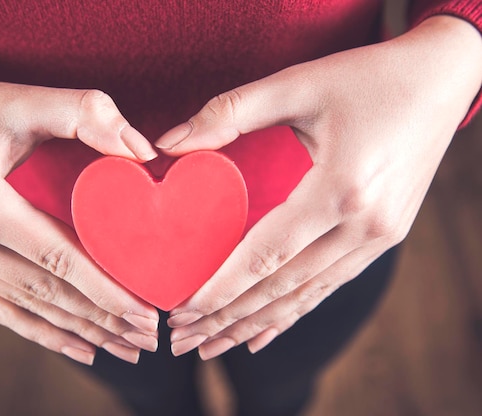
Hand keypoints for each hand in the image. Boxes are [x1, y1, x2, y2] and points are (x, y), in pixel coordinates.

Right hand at [0, 61, 159, 364]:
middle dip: (102, 319)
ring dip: (79, 330)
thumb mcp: (28, 100)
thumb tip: (143, 153)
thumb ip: (87, 114)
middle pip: (46, 292)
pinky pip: (1, 308)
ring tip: (125, 348)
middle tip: (148, 338)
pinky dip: (41, 330)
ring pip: (28, 307)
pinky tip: (78, 346)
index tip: (145, 312)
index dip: (105, 289)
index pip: (56, 258)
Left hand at [156, 16, 481, 358]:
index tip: (182, 310)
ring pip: (306, 295)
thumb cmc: (368, 76)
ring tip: (213, 346)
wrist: (441, 79)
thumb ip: (229, 113)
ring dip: (256, 323)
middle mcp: (365, 225)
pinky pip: (330, 285)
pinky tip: (263, 332)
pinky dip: (294, 311)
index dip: (221, 287)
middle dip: (228, 318)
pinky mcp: (384, 236)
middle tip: (183, 341)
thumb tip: (168, 144)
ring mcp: (379, 236)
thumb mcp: (297, 84)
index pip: (267, 254)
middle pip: (283, 287)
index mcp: (342, 188)